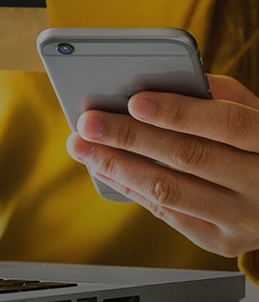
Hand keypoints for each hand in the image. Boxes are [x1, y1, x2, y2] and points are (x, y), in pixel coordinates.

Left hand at [67, 74, 258, 256]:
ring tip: (82, 147)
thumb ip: (212, 96)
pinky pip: (165, 212)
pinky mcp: (218, 239)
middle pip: (188, 157)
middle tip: (88, 123)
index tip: (134, 101)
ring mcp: (241, 218)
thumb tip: (153, 84)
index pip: (226, 123)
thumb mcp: (250, 113)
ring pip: (169, 190)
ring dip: (118, 166)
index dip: (179, 113)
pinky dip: (128, 187)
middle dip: (130, 138)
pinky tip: (103, 168)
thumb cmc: (255, 143)